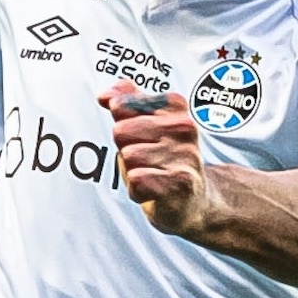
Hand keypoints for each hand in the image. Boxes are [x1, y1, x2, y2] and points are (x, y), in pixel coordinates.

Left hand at [104, 85, 208, 233]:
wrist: (193, 201)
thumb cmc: (165, 160)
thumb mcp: (146, 125)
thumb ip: (126, 102)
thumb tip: (104, 96)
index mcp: (174, 106)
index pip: (121, 106)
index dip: (123, 126)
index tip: (142, 138)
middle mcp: (184, 127)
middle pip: (121, 131)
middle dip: (126, 150)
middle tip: (148, 161)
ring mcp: (185, 154)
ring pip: (128, 156)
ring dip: (133, 171)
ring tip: (153, 175)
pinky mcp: (181, 182)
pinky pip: (136, 179)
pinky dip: (138, 191)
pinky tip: (155, 192)